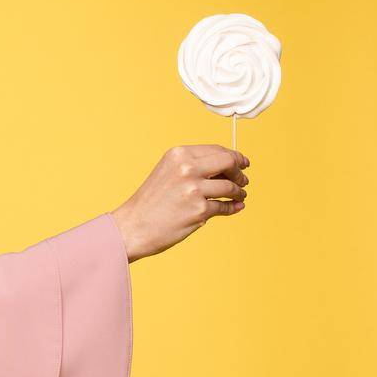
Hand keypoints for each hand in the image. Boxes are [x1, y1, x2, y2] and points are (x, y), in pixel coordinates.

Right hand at [110, 145, 249, 261]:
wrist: (132, 226)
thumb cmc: (150, 202)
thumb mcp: (168, 173)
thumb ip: (194, 166)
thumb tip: (228, 167)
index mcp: (178, 155)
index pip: (217, 150)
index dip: (235, 156)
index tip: (243, 163)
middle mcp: (186, 168)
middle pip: (229, 162)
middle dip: (240, 172)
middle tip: (243, 180)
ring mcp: (194, 189)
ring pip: (231, 186)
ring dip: (239, 192)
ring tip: (239, 196)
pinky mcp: (199, 210)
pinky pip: (225, 206)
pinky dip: (233, 207)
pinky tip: (234, 207)